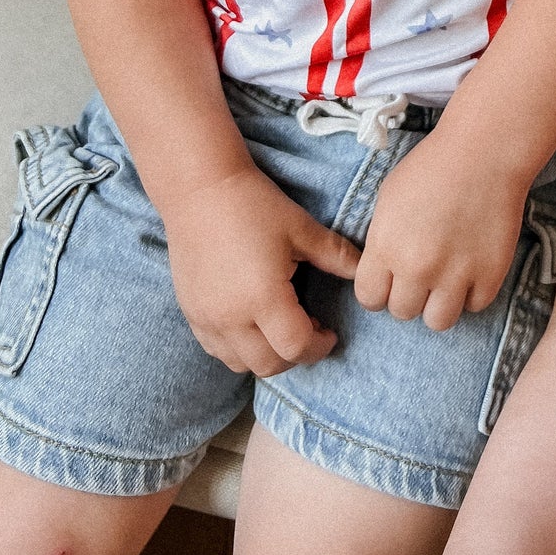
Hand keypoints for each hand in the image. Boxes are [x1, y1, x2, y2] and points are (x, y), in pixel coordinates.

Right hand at [162, 164, 360, 375]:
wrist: (199, 189)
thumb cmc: (254, 205)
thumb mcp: (301, 228)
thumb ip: (336, 256)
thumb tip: (364, 272)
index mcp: (263, 298)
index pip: (296, 347)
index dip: (319, 346)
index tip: (330, 332)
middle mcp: (231, 318)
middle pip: (270, 365)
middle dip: (296, 355)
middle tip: (310, 329)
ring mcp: (207, 319)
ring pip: (241, 363)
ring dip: (267, 355)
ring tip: (281, 325)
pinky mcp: (191, 313)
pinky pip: (218, 350)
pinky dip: (240, 348)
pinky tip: (252, 321)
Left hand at [355, 129, 527, 331]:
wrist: (484, 152)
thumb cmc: (433, 167)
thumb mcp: (389, 199)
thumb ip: (382, 241)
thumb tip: (382, 272)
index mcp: (386, 247)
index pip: (369, 299)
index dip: (379, 290)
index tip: (391, 280)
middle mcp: (418, 267)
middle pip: (403, 312)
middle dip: (410, 295)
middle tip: (424, 273)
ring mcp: (456, 274)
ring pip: (438, 321)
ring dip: (440, 303)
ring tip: (448, 279)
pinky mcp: (490, 275)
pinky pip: (475, 306)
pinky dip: (474, 292)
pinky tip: (473, 266)